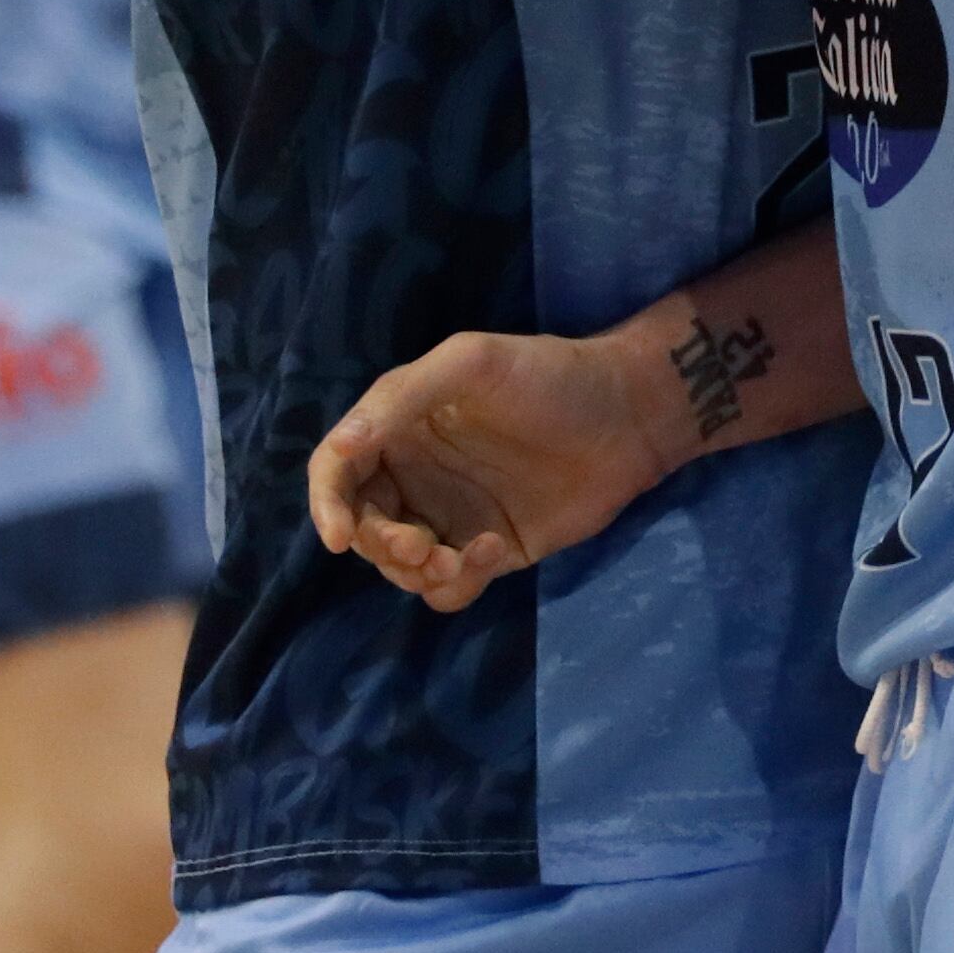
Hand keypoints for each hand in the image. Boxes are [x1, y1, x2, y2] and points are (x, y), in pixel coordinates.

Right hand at [307, 329, 668, 614]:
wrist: (626, 416)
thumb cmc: (548, 376)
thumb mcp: (471, 364)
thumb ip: (402, 399)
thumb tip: (342, 448)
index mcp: (399, 426)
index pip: (338, 469)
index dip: (327, 503)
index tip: (339, 536)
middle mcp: (415, 474)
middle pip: (365, 527)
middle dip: (381, 546)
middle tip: (422, 546)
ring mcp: (450, 517)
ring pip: (400, 567)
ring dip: (415, 572)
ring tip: (460, 558)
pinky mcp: (487, 552)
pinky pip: (447, 588)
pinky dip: (458, 582)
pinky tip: (496, 549)